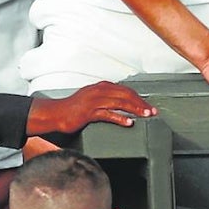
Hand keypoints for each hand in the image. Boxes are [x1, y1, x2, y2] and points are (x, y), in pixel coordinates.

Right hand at [25, 81, 156, 135]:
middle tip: (152, 111)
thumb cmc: (73, 108)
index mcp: (101, 87)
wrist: (55, 113)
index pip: (126, 90)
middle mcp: (99, 91)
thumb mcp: (92, 98)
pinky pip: (108, 114)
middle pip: (126, 95)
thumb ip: (106, 98)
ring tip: (145, 115)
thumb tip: (122, 103)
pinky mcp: (88, 112)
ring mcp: (94, 101)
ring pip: (120, 103)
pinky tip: (128, 122)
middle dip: (141, 103)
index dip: (139, 98)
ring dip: (135, 109)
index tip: (148, 105)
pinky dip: (120, 118)